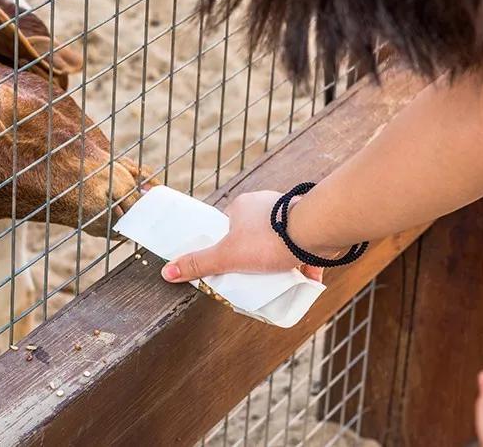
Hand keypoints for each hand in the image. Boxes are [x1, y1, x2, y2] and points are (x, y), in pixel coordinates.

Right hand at [159, 190, 327, 283]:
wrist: (316, 231)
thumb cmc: (269, 238)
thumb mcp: (228, 256)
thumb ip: (199, 264)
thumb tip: (167, 272)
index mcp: (242, 206)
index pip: (227, 226)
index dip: (227, 246)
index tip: (230, 264)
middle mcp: (266, 205)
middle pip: (254, 234)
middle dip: (255, 255)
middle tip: (254, 275)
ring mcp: (290, 213)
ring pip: (280, 240)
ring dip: (280, 259)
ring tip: (279, 279)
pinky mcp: (311, 225)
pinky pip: (304, 246)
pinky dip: (303, 263)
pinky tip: (305, 279)